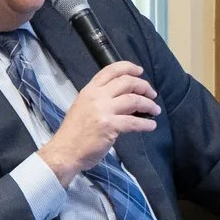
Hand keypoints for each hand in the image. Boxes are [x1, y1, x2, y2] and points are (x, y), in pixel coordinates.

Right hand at [40, 61, 159, 181]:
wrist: (64, 151)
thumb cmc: (74, 132)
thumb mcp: (83, 107)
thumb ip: (99, 99)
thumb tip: (123, 97)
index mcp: (89, 90)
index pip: (110, 71)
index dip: (128, 68)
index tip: (140, 71)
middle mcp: (96, 97)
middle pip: (126, 82)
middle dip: (143, 86)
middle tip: (152, 94)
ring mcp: (103, 110)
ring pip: (133, 100)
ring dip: (149, 104)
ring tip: (155, 110)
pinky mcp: (109, 126)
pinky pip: (134, 122)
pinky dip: (146, 124)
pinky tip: (151, 125)